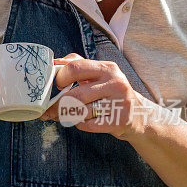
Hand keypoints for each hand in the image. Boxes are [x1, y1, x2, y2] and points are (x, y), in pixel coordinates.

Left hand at [40, 53, 156, 138]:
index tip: (56, 86)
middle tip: (48, 110)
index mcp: (107, 68)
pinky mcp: (119, 121)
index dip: (60, 77)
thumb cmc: (110, 93)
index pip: (75, 68)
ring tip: (62, 116)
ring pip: (80, 111)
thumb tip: (54, 62)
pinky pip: (88, 124)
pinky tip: (82, 121)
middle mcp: (115, 83)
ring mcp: (119, 102)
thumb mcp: (99, 74)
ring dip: (66, 116)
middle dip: (56, 105)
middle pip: (75, 95)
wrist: (139, 115)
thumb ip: (77, 65)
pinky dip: (80, 124)